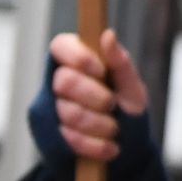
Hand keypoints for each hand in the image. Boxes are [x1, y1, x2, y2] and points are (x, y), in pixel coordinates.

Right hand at [49, 29, 147, 160]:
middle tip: (112, 104)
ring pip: (68, 112)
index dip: (80, 58)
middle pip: (64, 81)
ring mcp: (51, 109)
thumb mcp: (131, 85)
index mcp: (77, 61)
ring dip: (100, 124)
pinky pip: (68, 139)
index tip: (101, 71)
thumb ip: (120, 62)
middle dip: (96, 96)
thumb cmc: (128, 107)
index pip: (60, 45)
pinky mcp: (50, 135)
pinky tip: (109, 146)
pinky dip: (94, 144)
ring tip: (114, 128)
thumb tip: (108, 34)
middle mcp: (58, 82)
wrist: (127, 146)